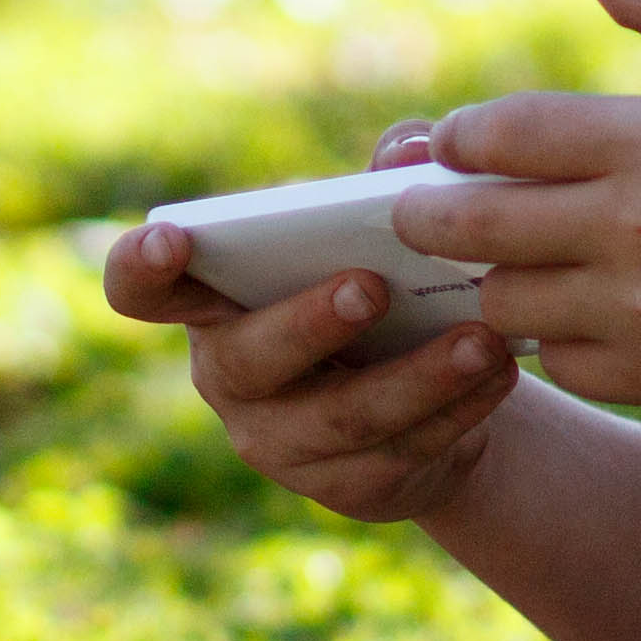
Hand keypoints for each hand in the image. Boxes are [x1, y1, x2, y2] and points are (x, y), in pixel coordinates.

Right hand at [107, 115, 527, 528]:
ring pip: (340, 420)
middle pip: (247, 360)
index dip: (141, 267)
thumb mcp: (375, 230)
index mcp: (211, 300)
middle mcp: (228, 376)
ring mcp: (280, 443)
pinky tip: (500, 372)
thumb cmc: (380, 286)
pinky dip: (458, 412)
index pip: (140, 290)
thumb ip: (384, 178)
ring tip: (482, 340)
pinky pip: (399, 455)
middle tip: (371, 287)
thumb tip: (411, 150)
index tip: (171, 239)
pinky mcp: (345, 490)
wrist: (431, 392)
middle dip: (308, 324)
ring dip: (415, 378)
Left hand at [391, 0, 640, 419]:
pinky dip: (551, 340)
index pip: (504, 133)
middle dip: (427, 215)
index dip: (459, 139)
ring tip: (512, 261)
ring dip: (495, 280)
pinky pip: (555, 360)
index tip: (454, 145)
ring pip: (502, 300)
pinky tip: (573, 313)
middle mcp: (637, 228)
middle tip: (423, 209)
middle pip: (470, 225)